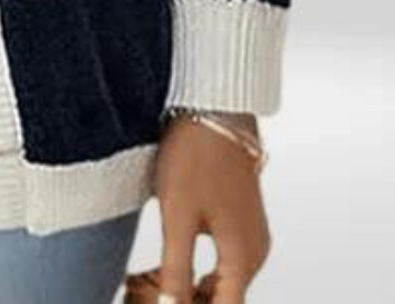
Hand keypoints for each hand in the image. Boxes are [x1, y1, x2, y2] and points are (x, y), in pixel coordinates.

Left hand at [142, 112, 271, 302]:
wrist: (213, 109)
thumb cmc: (196, 155)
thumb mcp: (177, 215)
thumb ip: (177, 269)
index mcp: (243, 258)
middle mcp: (254, 253)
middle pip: (222, 302)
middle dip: (183, 303)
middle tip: (140, 295)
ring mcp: (249, 238)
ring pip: (220, 286)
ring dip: (185, 291)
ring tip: (143, 284)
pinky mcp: (239, 224)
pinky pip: (221, 265)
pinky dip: (193, 273)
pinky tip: (161, 269)